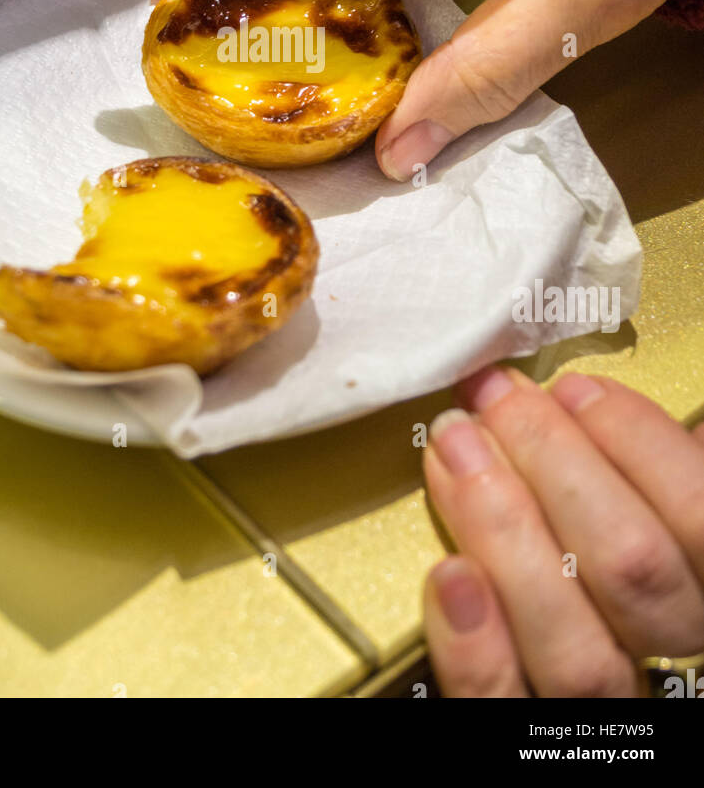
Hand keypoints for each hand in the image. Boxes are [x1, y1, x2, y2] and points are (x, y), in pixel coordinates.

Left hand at [422, 370, 703, 696]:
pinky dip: (474, 643)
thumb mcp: (663, 513)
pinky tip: (448, 575)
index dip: (636, 441)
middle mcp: (675, 656)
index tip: (573, 388)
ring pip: (576, 645)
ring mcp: (605, 707)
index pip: (700, 516)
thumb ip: (666, 475)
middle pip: (631, 566)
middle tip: (496, 399)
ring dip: (505, 529)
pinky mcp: (519, 737)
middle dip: (552, 461)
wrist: (574, 677)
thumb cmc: (620, 556)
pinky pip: (503, 706)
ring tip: (456, 452)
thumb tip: (652, 408)